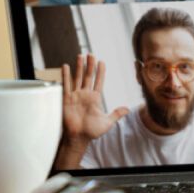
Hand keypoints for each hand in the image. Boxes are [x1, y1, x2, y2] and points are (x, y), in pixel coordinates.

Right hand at [55, 54, 129, 169]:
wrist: (79, 138)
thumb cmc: (92, 132)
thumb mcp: (107, 122)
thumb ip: (116, 114)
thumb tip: (127, 109)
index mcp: (95, 98)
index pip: (99, 81)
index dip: (100, 72)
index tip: (102, 62)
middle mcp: (85, 95)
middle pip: (88, 76)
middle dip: (90, 65)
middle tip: (91, 54)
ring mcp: (76, 96)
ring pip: (78, 78)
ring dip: (79, 67)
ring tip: (81, 55)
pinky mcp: (67, 99)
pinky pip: (66, 85)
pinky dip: (66, 75)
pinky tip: (66, 66)